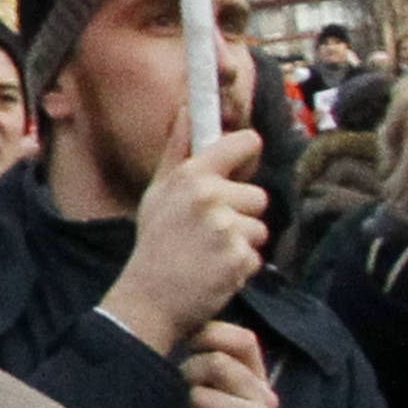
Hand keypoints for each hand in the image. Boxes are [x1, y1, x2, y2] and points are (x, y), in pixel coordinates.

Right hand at [100, 116, 267, 353]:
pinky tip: (215, 272)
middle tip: (208, 233)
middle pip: (258, 195)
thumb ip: (177, 151)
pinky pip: (257, 256)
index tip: (237, 171)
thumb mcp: (158, 192)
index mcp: (191, 176)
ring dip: (241, 243)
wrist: (148, 299)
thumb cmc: (154, 243)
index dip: (247, 155)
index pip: (244, 143)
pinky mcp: (239, 258)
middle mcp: (210, 197)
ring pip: (260, 228)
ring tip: (210, 254)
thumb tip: (187, 108)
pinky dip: (241, 268)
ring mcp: (226, 228)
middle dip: (241, 215)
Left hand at [180, 320, 278, 407]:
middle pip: (210, 364)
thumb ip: (204, 372)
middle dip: (183, 384)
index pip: (241, 338)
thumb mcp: (212, 404)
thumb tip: (163, 330)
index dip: (207, 336)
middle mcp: (265, 398)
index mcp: (258, 382)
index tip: (186, 353)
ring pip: (195, 398)